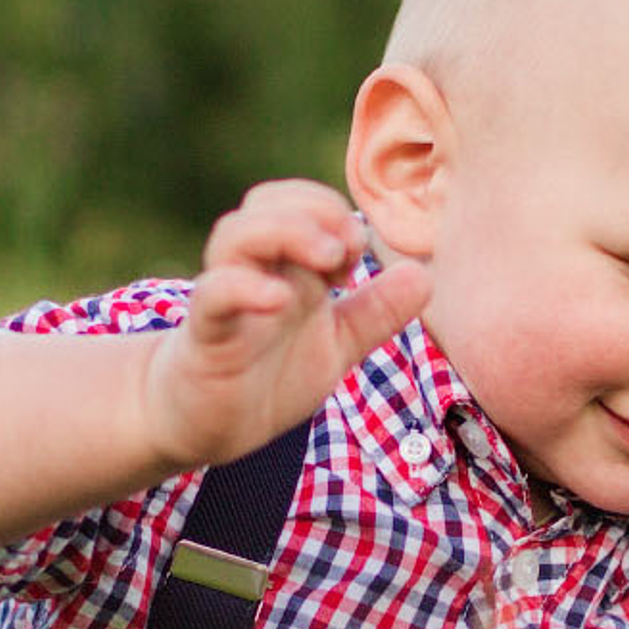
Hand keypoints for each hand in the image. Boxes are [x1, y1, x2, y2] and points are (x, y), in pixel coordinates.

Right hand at [142, 180, 432, 471]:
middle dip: (312, 210)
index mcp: (286, 267)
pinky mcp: (205, 335)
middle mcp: (253, 271)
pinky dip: (244, 289)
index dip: (332, 212)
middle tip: (347, 247)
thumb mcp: (336, 345)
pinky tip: (280, 298)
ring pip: (234, 236)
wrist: (207, 425)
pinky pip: (214, 296)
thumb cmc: (266, 375)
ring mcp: (226, 299)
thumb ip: (376, 312)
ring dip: (284, 233)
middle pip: (265, 203)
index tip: (358, 251)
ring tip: (327, 258)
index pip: (301, 203)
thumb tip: (424, 275)